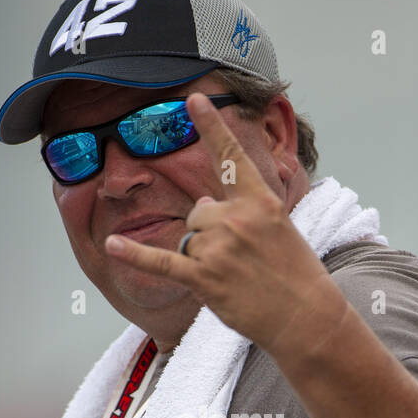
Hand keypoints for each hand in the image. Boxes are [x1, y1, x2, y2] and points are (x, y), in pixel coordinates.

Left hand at [105, 91, 347, 354]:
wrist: (305, 317)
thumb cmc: (295, 273)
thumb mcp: (279, 227)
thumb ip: (241, 209)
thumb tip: (202, 204)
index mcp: (259, 200)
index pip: (229, 157)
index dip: (212, 126)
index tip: (193, 100)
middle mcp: (236, 218)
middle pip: (198, 211)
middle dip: (210, 233)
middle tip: (241, 258)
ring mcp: (219, 248)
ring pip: (188, 239)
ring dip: (202, 258)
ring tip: (233, 276)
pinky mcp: (204, 278)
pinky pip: (162, 261)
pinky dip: (135, 255)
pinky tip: (112, 245)